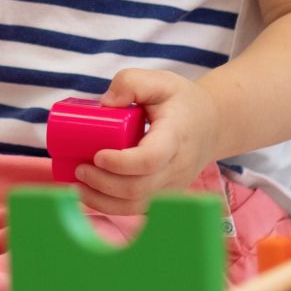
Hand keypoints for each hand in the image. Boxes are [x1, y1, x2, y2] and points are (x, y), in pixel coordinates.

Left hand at [76, 69, 220, 214]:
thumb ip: (130, 83)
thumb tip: (104, 104)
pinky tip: (90, 197)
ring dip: (103, 201)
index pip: (149, 159)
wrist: (212, 126)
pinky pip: (138, 209)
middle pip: (138, 188)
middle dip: (103, 183)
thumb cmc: (181, 102)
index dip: (120, 163)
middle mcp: (177, 168)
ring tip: (78, 185)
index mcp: (176, 137)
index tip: (97, 156)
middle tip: (80, 169)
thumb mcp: (160, 81)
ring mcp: (173, 186)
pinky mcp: (166, 196)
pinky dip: (112, 208)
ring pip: (137, 205)